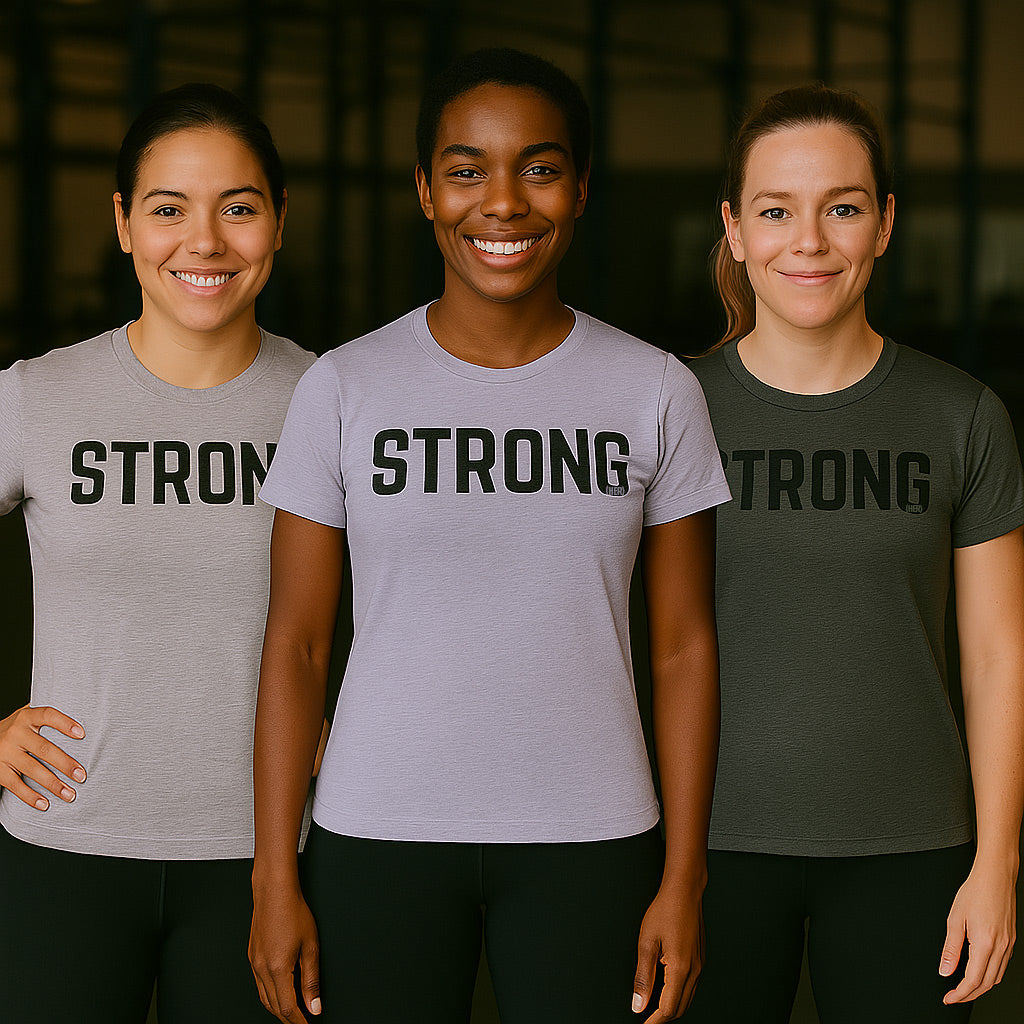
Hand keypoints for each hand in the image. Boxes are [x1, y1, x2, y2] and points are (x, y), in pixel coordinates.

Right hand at [0, 704, 85, 809]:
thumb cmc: (18, 728)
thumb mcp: (29, 717)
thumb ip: (49, 717)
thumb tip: (86, 718)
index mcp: (27, 717)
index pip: (48, 716)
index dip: (65, 724)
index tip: (82, 734)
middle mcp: (15, 733)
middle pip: (44, 749)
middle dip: (65, 764)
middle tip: (82, 776)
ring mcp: (5, 752)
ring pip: (32, 770)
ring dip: (53, 784)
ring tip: (70, 794)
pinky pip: (15, 785)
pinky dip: (30, 797)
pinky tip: (45, 804)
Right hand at [249, 884, 321, 1021]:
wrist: (274, 891)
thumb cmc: (294, 911)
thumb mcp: (310, 946)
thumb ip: (311, 980)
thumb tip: (314, 1006)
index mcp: (277, 968)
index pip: (287, 1008)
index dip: (298, 1021)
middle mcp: (262, 969)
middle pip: (274, 1006)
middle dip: (288, 1018)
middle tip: (302, 1021)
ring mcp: (254, 963)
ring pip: (264, 997)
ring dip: (278, 1008)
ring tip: (293, 1012)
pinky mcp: (252, 956)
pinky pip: (259, 985)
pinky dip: (270, 995)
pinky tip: (279, 992)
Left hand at [632, 884, 703, 1021]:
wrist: (684, 890)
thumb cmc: (665, 910)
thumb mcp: (646, 943)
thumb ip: (643, 977)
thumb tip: (638, 1004)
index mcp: (681, 968)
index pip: (669, 1008)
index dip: (654, 1020)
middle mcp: (694, 970)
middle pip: (681, 1007)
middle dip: (663, 1016)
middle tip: (646, 1018)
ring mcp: (699, 964)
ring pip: (687, 998)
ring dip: (671, 1006)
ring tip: (653, 1007)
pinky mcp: (700, 958)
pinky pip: (691, 985)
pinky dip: (678, 994)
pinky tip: (666, 988)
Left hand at [940, 861, 1016, 1003]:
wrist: (995, 876)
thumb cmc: (975, 892)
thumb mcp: (955, 919)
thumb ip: (950, 948)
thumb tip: (945, 970)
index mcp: (985, 943)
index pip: (972, 980)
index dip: (960, 993)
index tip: (948, 998)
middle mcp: (1001, 947)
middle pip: (986, 984)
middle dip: (969, 995)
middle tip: (953, 997)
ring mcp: (1009, 945)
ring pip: (996, 977)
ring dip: (980, 987)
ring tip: (963, 988)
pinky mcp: (1011, 940)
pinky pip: (1002, 966)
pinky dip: (990, 975)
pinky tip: (979, 972)